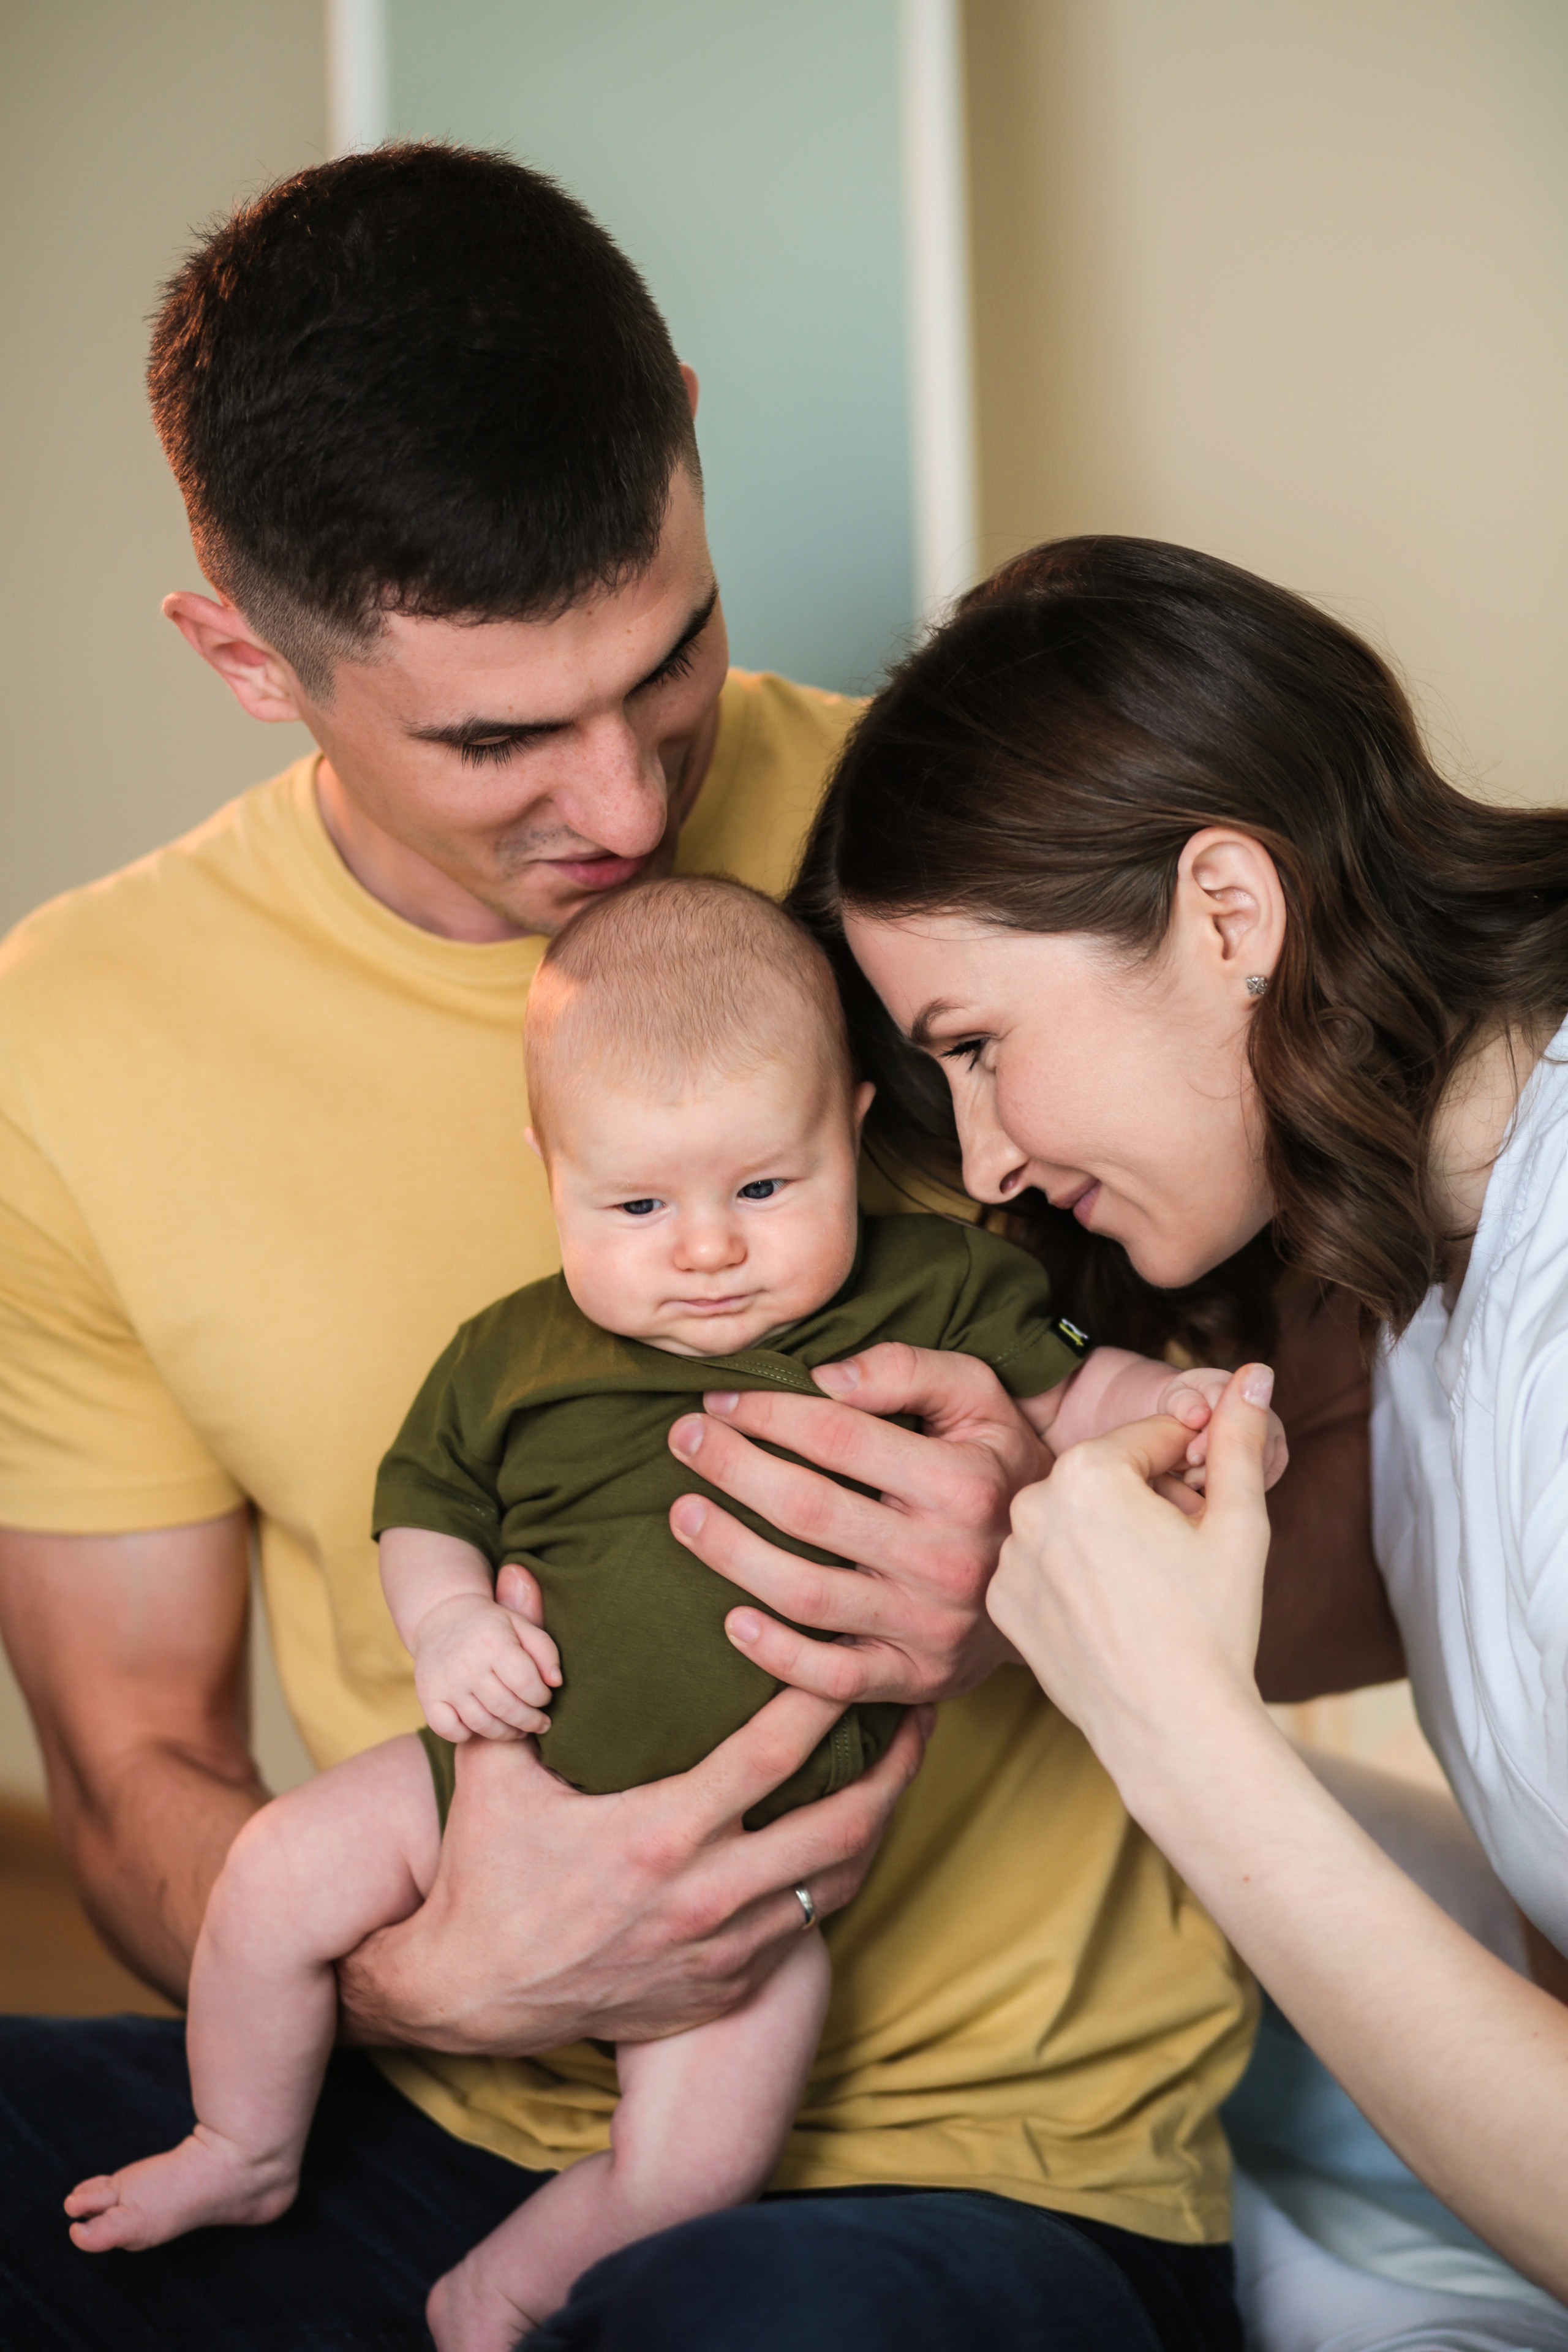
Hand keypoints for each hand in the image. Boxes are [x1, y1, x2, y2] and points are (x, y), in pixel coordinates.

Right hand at [336, 1687, 931, 2053]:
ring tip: (905, 1766)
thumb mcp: (492, 1771)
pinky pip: (808, 1928)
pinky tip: (852, 1837)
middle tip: (920, 1708)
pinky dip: (838, 1877)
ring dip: (880, 1821)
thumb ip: (520, 1672)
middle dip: (895, 1765)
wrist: (475, 1996)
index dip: (824, 1699)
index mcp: (658, 1836)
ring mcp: (724, 1950)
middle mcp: (706, 1897)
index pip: (771, 1755)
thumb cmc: (487, 1873)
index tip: (854, 1650)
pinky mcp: (727, 1987)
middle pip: (841, 1824)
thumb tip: (519, 1574)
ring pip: (839, 1882)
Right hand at [412, 1583, 560, 1742]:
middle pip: (507, 1708)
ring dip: (507, 1733)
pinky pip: (449, 1730)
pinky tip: (481, 1726)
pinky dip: (467, 1735)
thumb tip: (556, 1683)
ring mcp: (445, 1683)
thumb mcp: (521, 1624)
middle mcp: (467, 1664)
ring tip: (519, 1730)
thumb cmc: (490, 1625)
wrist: (442, 1614)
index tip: (544, 1698)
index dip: (541, 1697)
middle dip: (530, 1721)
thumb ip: (544, 1650)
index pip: (526, 1684)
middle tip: (540, 1723)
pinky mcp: (428, 1696)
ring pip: (482, 1724)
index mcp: (494, 1643)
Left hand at [665, 1343, 1049, 1706]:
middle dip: (730, 1468)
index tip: (721, 1401)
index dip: (768, 1413)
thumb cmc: (1000, 1471)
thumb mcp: (980, 1400)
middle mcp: (946, 1557)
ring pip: (805, 1594)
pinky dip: (775, 1655)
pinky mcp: (916, 1677)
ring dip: (728, 1553)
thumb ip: (908, 1370)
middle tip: (683, 1441)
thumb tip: (825, 1377)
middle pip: (807, 1509)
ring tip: (683, 1515)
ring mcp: (929, 1625)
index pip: (838, 1436)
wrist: (1059, 1572)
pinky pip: (832, 1679)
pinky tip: (732, 1620)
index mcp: (962, 1481)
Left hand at [987, 1365, 1276, 1789]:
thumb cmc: (1212, 1624)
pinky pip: (1046, 1566)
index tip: (1209, 1511)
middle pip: (1109, 1477)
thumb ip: (1239, 1437)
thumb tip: (1255, 1370)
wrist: (1173, 1730)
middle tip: (1187, 1556)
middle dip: (1150, 1501)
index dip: (1194, 1469)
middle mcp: (1032, 1503)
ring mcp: (1010, 1556)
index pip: (1153, 1438)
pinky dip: (1078, 1578)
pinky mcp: (1002, 1603)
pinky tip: (1115, 1615)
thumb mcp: (1239, 1520)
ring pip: (1075, 1521)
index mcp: (1086, 1470)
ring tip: (1153, 1590)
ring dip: (1111, 1537)